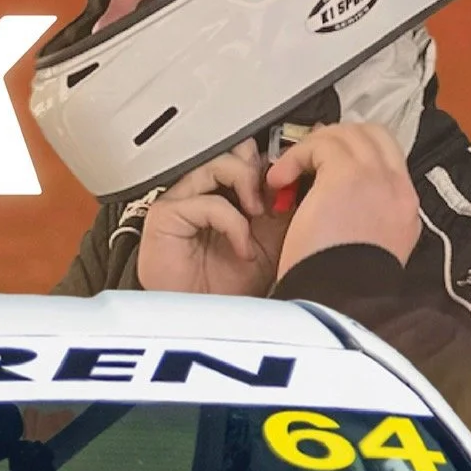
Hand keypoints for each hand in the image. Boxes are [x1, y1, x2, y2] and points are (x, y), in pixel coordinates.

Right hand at [136, 140, 291, 295]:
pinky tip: (242, 249)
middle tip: (277, 195)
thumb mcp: (271, 241)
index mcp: (227, 192)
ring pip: (220, 163)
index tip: (298, 173)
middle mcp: (203, 189)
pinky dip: (233, 224)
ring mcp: (182, 198)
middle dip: (262, 169)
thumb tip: (304, 176)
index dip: (275, 162)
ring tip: (257, 217)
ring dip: (247, 185)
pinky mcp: (166, 214)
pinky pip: (207, 201)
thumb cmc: (228, 288)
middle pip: (234, 149)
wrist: (202, 322)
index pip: (251, 156)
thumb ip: (282, 208)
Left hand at [266, 122, 420, 279]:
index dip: (354, 157)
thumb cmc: (339, 290)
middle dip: (337, 141)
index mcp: (404, 213)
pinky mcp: (347, 175)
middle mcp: (398, 189)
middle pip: (373, 137)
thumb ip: (360, 225)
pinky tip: (279, 180)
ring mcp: (377, 178)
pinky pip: (321, 145)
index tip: (325, 168)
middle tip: (307, 159)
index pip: (388, 162)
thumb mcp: (362, 255)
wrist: (340, 302)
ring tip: (287, 174)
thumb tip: (337, 208)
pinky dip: (295, 156)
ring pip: (348, 134)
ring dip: (313, 148)